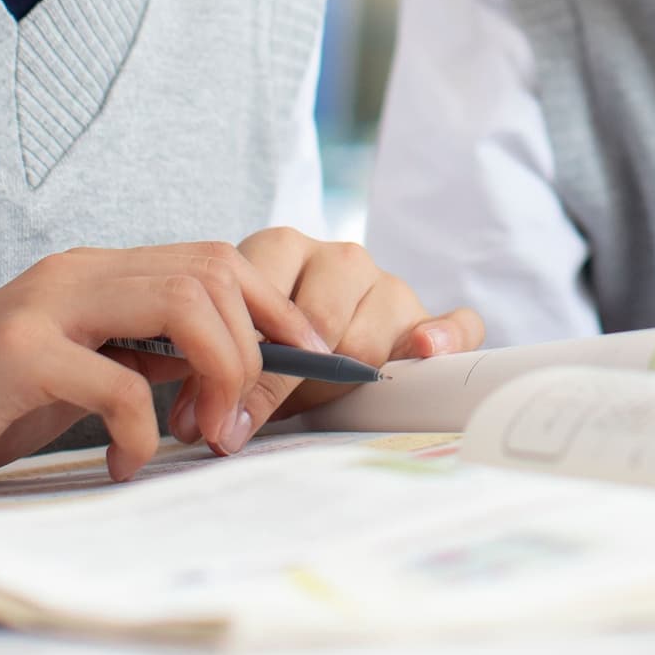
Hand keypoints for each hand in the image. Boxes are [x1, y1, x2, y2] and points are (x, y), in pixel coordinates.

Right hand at [0, 240, 320, 501]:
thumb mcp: (75, 378)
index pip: (216, 261)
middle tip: (243, 422)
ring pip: (182, 305)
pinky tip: (123, 465)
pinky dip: (141, 429)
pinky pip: (116, 381)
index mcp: (95, 276)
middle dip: (255, 347)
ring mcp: (44, 308)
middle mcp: (76, 275)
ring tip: (203, 437)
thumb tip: (227, 376)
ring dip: (215, 376)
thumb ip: (140, 361)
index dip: (275, 308)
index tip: (309, 365)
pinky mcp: (15, 356)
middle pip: (214, 273)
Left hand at [235, 227, 483, 414]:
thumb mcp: (233, 343)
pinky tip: (423, 349)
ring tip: (320, 397)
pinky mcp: (424, 318)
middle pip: (322, 324)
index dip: (248, 363)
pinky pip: (452, 325)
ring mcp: (387, 284)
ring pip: (368, 342)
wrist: (303, 351)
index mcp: (282, 247)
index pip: (267, 303)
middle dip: (293, 379)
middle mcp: (340, 256)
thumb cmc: (263, 348)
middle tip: (277, 405)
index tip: (231, 403)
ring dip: (339, 384)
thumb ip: (222, 360)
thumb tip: (202, 407)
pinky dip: (442, 338)